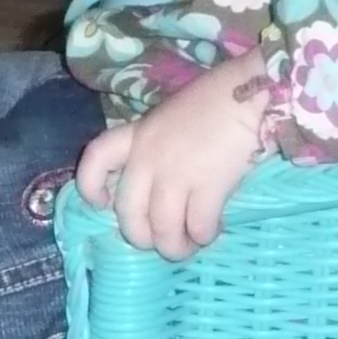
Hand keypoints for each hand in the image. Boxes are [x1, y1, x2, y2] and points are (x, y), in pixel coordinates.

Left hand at [74, 54, 270, 260]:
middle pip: (128, 211)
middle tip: (158, 242)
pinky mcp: (207, 184)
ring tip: (187, 246)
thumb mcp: (169, 120)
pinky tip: (210, 232)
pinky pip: (197, 225)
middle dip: (141, 237)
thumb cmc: (213, 104)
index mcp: (136, 135)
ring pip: (162, 227)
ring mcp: (176, 171)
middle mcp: (148, 156)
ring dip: (174, 246)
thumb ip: (155, 150)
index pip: (96, 158)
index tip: (100, 203)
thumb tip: (157, 193)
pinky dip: (202, 236)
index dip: (90, 186)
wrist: (247, 92)